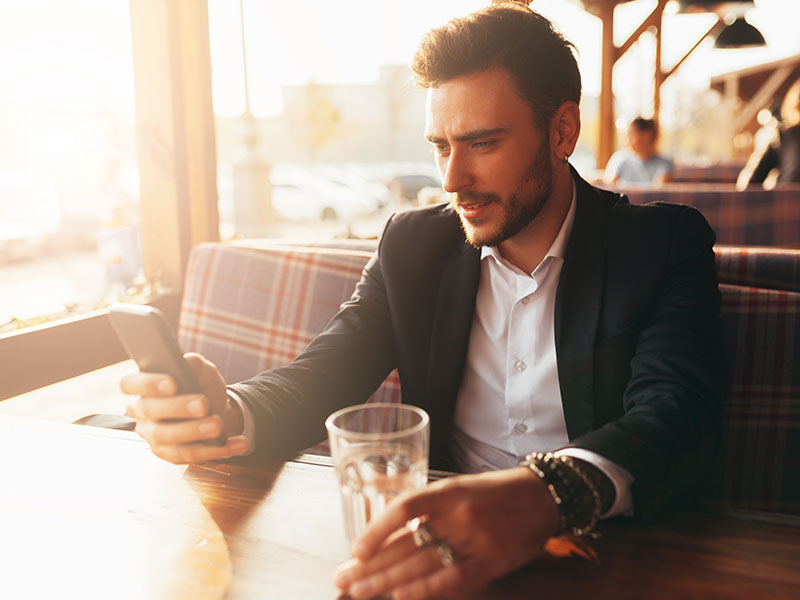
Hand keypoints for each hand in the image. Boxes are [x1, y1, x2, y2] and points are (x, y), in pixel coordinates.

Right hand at [120, 352, 248, 462]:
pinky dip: (216, 450)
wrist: (217, 410)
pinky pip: (189, 455)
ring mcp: (153, 436)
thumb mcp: (203, 371)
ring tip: (218, 425)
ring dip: (194, 431)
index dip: (148, 383)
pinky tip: (237, 443)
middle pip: (150, 411)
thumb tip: (189, 362)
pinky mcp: (169, 454)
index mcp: (142, 386)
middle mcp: (141, 412)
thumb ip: (195, 363)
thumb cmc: (202, 386)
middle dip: (178, 407)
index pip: (130, 383)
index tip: (173, 382)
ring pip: (167, 437)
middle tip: (204, 404)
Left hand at [333, 467, 559, 599]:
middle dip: (371, 564)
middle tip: (343, 579)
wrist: (541, 496)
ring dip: (388, 580)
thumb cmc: (495, 493)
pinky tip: (402, 596)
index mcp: (448, 491)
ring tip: (360, 591)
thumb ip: (429, 510)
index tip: (355, 550)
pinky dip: (426, 589)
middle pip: (407, 543)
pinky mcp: (491, 562)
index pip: (404, 508)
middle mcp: (459, 515)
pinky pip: (453, 578)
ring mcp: (475, 540)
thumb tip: (390, 537)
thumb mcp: (459, 489)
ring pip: (423, 564)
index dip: (377, 530)